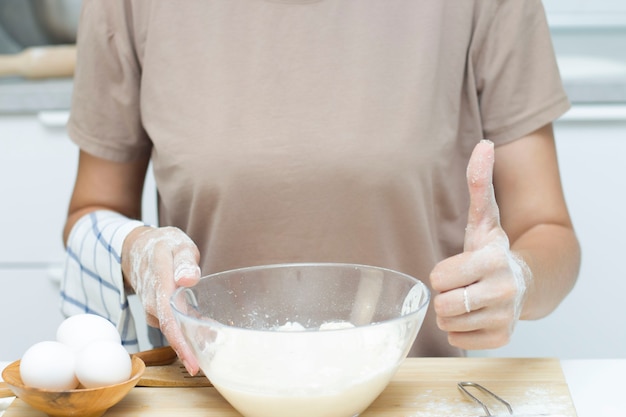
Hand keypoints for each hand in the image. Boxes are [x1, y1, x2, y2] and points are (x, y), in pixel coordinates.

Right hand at [122, 226, 201, 373]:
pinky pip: (174, 324)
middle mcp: (153, 302)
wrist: (137, 248)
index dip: (181, 344)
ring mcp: (153, 308)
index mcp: (159, 285)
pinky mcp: (158, 311)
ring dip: (192, 340)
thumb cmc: (163, 245)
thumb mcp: (177, 245)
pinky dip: (189, 329)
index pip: (169, 320)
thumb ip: (185, 261)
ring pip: (174, 330)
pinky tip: (205, 331)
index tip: (193, 364)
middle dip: (191, 350)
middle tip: (212, 361)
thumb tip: (188, 279)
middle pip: (172, 332)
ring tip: (213, 346)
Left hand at [429, 140, 531, 349]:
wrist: (526, 280)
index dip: (442, 273)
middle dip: (445, 294)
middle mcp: (504, 289)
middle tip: (461, 286)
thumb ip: (478, 183)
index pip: (438, 277)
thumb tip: (483, 144)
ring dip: (451, 312)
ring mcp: (505, 316)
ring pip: (448, 323)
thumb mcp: (483, 217)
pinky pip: (458, 340)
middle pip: (442, 303)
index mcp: (494, 259)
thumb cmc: (494, 250)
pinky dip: (460, 330)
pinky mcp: (502, 337)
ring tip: (469, 298)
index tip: (458, 268)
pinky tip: (475, 315)